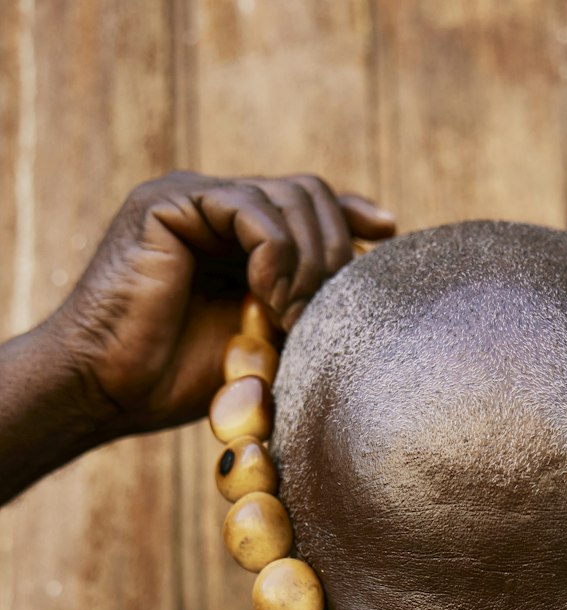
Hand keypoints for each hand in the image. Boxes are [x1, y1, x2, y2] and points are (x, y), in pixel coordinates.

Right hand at [51, 171, 394, 434]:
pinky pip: (251, 208)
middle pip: (311, 195)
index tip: (388, 237)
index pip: (311, 202)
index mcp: (240, 235)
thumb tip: (365, 292)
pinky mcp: (169, 203)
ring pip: (289, 197)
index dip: (352, 216)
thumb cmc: (179, 379)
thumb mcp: (267, 341)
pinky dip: (275, 252)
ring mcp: (194, 199)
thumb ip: (304, 307)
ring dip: (307, 263)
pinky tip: (268, 298)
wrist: (111, 390)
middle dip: (333, 256)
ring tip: (292, 319)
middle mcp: (218, 207)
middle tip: (322, 318)